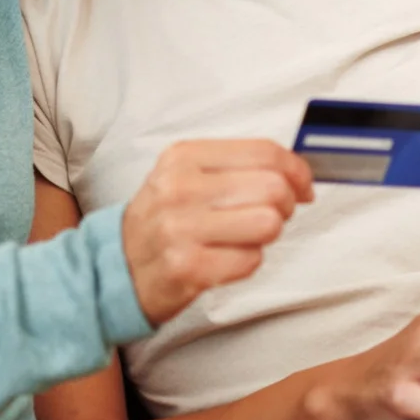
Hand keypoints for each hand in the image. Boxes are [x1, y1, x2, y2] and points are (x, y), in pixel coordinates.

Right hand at [122, 141, 314, 325]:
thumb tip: (299, 174)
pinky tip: (222, 258)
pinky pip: (251, 260)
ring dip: (265, 236)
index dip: (297, 170)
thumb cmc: (162, 221)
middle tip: (268, 215)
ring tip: (241, 238)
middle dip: (284, 205)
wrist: (116, 267)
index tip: (303, 186)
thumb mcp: (187, 176)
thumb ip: (239, 167)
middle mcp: (180, 188)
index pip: (264, 152)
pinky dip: (246, 262)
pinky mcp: (188, 268)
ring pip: (268, 223)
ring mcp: (182, 229)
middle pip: (273, 187)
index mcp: (184, 157)